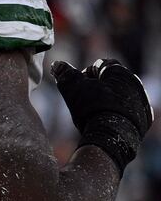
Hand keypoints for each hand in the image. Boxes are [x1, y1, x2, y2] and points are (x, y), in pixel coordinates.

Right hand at [52, 58, 152, 172]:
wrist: (113, 136)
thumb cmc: (91, 109)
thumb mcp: (72, 89)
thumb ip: (65, 74)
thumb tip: (57, 65)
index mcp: (118, 71)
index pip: (99, 65)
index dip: (85, 73)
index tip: (78, 85)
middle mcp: (134, 82)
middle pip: (111, 80)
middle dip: (98, 87)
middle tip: (84, 100)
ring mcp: (140, 100)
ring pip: (121, 94)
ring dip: (109, 99)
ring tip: (95, 112)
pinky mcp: (144, 117)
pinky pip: (130, 110)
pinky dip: (119, 112)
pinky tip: (108, 121)